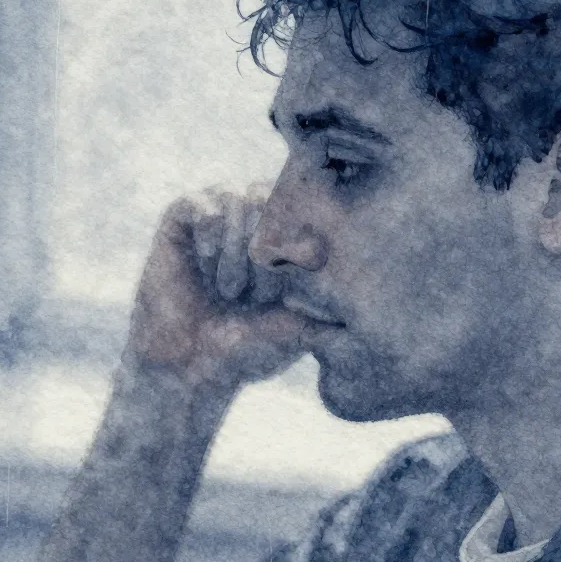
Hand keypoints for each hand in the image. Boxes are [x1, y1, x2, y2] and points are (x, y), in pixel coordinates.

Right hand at [124, 188, 313, 395]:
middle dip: (267, 251)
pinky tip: (205, 266)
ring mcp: (218, 214)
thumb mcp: (299, 330)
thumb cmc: (246, 348)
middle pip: (273, 197)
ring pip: (239, 198)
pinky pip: (204, 204)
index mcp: (285, 235)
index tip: (286, 287)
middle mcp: (253, 217)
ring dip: (236, 251)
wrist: (190, 363)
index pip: (306, 205)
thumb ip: (333, 313)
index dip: (298, 244)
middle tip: (251, 295)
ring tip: (227, 289)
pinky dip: (209, 238)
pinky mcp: (182, 217)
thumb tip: (377, 313)